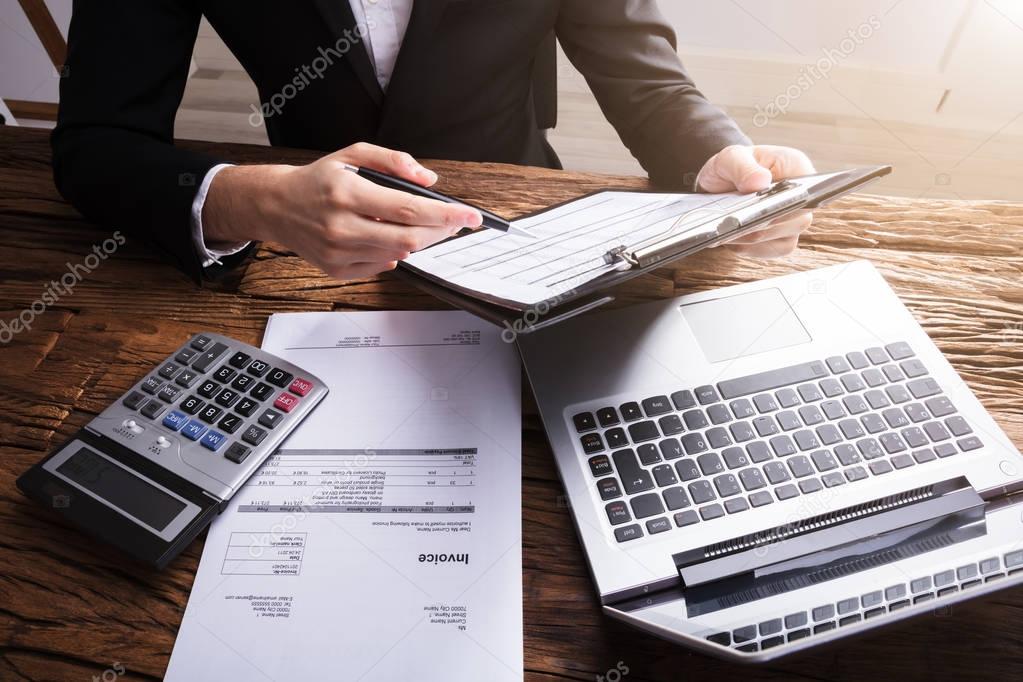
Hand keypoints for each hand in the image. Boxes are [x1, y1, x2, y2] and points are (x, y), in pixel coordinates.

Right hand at [202, 143, 482, 279]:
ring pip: (398, 254)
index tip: (469, 216)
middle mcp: (341, 226)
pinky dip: (395, 253)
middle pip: (408, 238)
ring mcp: (337, 252)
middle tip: (454, 222)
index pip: (407, 208)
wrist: (276, 205)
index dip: (444, 214)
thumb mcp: (353, 154)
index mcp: (346, 192)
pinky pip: (380, 266)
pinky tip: (390, 237)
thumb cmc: (318, 179)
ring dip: (420, 241)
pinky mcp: (336, 270)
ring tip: (424, 226)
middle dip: (439, 231)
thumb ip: (394, 161)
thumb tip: (428, 179)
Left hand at [695, 145, 815, 257]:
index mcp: (798, 169)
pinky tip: (730, 238)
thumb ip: (743, 166)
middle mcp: (803, 198)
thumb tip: (760, 181)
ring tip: (726, 230)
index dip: (787, 202)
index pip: (807, 190)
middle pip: (796, 221)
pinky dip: (747, 247)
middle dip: (763, 223)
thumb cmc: (731, 167)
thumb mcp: (730, 158)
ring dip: (752, 238)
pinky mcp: (781, 240)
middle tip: (734, 222)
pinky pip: (769, 251)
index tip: (762, 207)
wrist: (719, 185)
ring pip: (782, 240)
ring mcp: (794, 222)